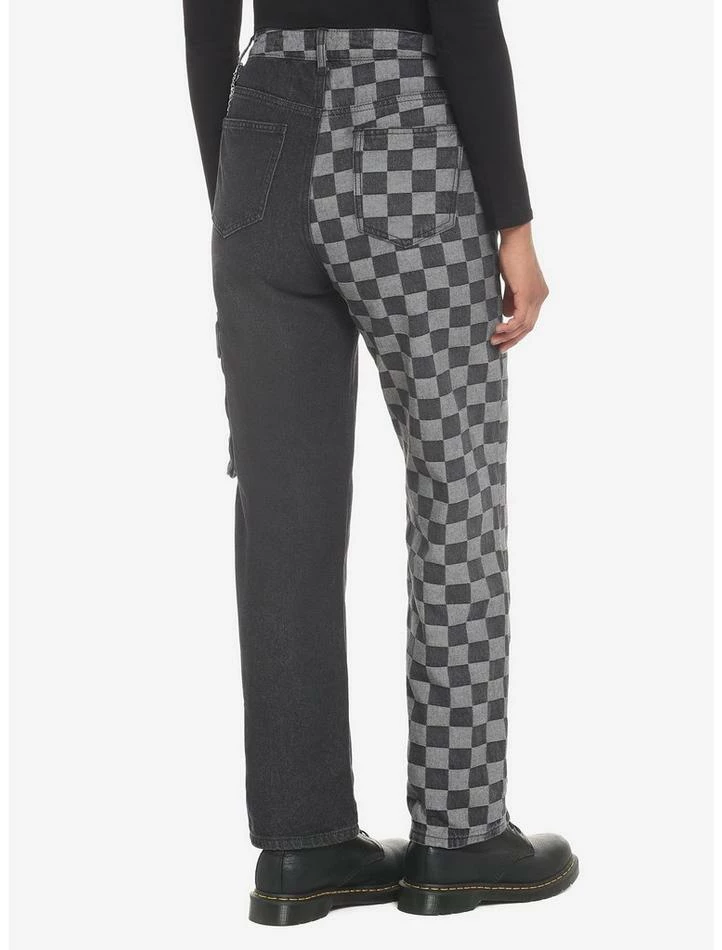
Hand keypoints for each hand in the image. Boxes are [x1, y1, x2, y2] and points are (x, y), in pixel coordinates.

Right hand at [491, 223, 548, 351]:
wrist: (515, 239)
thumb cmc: (510, 256)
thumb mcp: (510, 282)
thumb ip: (510, 298)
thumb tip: (506, 313)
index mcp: (539, 294)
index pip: (530, 320)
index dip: (517, 333)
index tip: (503, 340)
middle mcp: (541, 297)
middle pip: (529, 326)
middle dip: (513, 339)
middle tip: (498, 347)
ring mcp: (536, 296)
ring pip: (525, 325)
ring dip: (508, 335)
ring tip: (493, 340)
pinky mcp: (528, 293)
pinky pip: (520, 318)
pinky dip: (509, 326)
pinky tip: (497, 329)